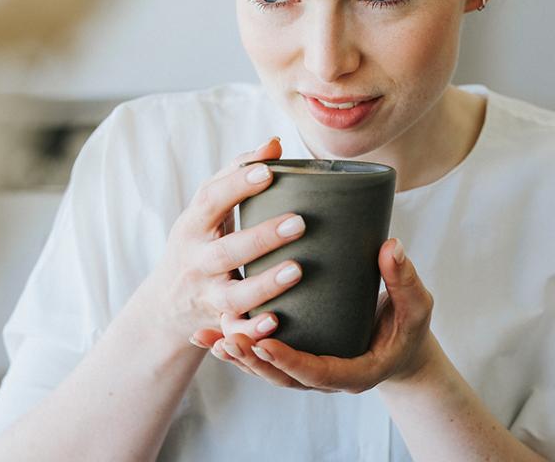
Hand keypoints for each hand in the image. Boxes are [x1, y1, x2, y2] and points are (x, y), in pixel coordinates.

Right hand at [150, 136, 306, 345]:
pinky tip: (278, 322)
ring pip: (234, 296)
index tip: (269, 170)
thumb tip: (275, 142)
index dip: (238, 185)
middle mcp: (196, 261)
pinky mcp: (219, 325)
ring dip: (265, 284)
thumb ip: (236, 174)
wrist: (167, 305)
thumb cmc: (198, 243)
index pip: (211, 200)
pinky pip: (236, 331)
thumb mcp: (206, 210)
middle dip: (261, 237)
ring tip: (297, 269)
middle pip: (226, 251)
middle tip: (299, 221)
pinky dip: (254, 330)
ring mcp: (206, 296)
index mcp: (193, 226)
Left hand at [204, 238, 435, 390]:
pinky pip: (264, 357)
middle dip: (252, 358)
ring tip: (208, 337)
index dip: (290, 360)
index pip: (318, 373)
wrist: (401, 345)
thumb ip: (403, 280)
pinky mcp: (298, 355)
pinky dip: (238, 349)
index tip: (264, 342)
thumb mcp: (414, 306)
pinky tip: (210, 336)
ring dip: (238, 355)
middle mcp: (327, 376)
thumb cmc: (407, 327)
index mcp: (355, 371)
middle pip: (283, 376)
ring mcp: (309, 369)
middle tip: (226, 336)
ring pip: (268, 370)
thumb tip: (391, 247)